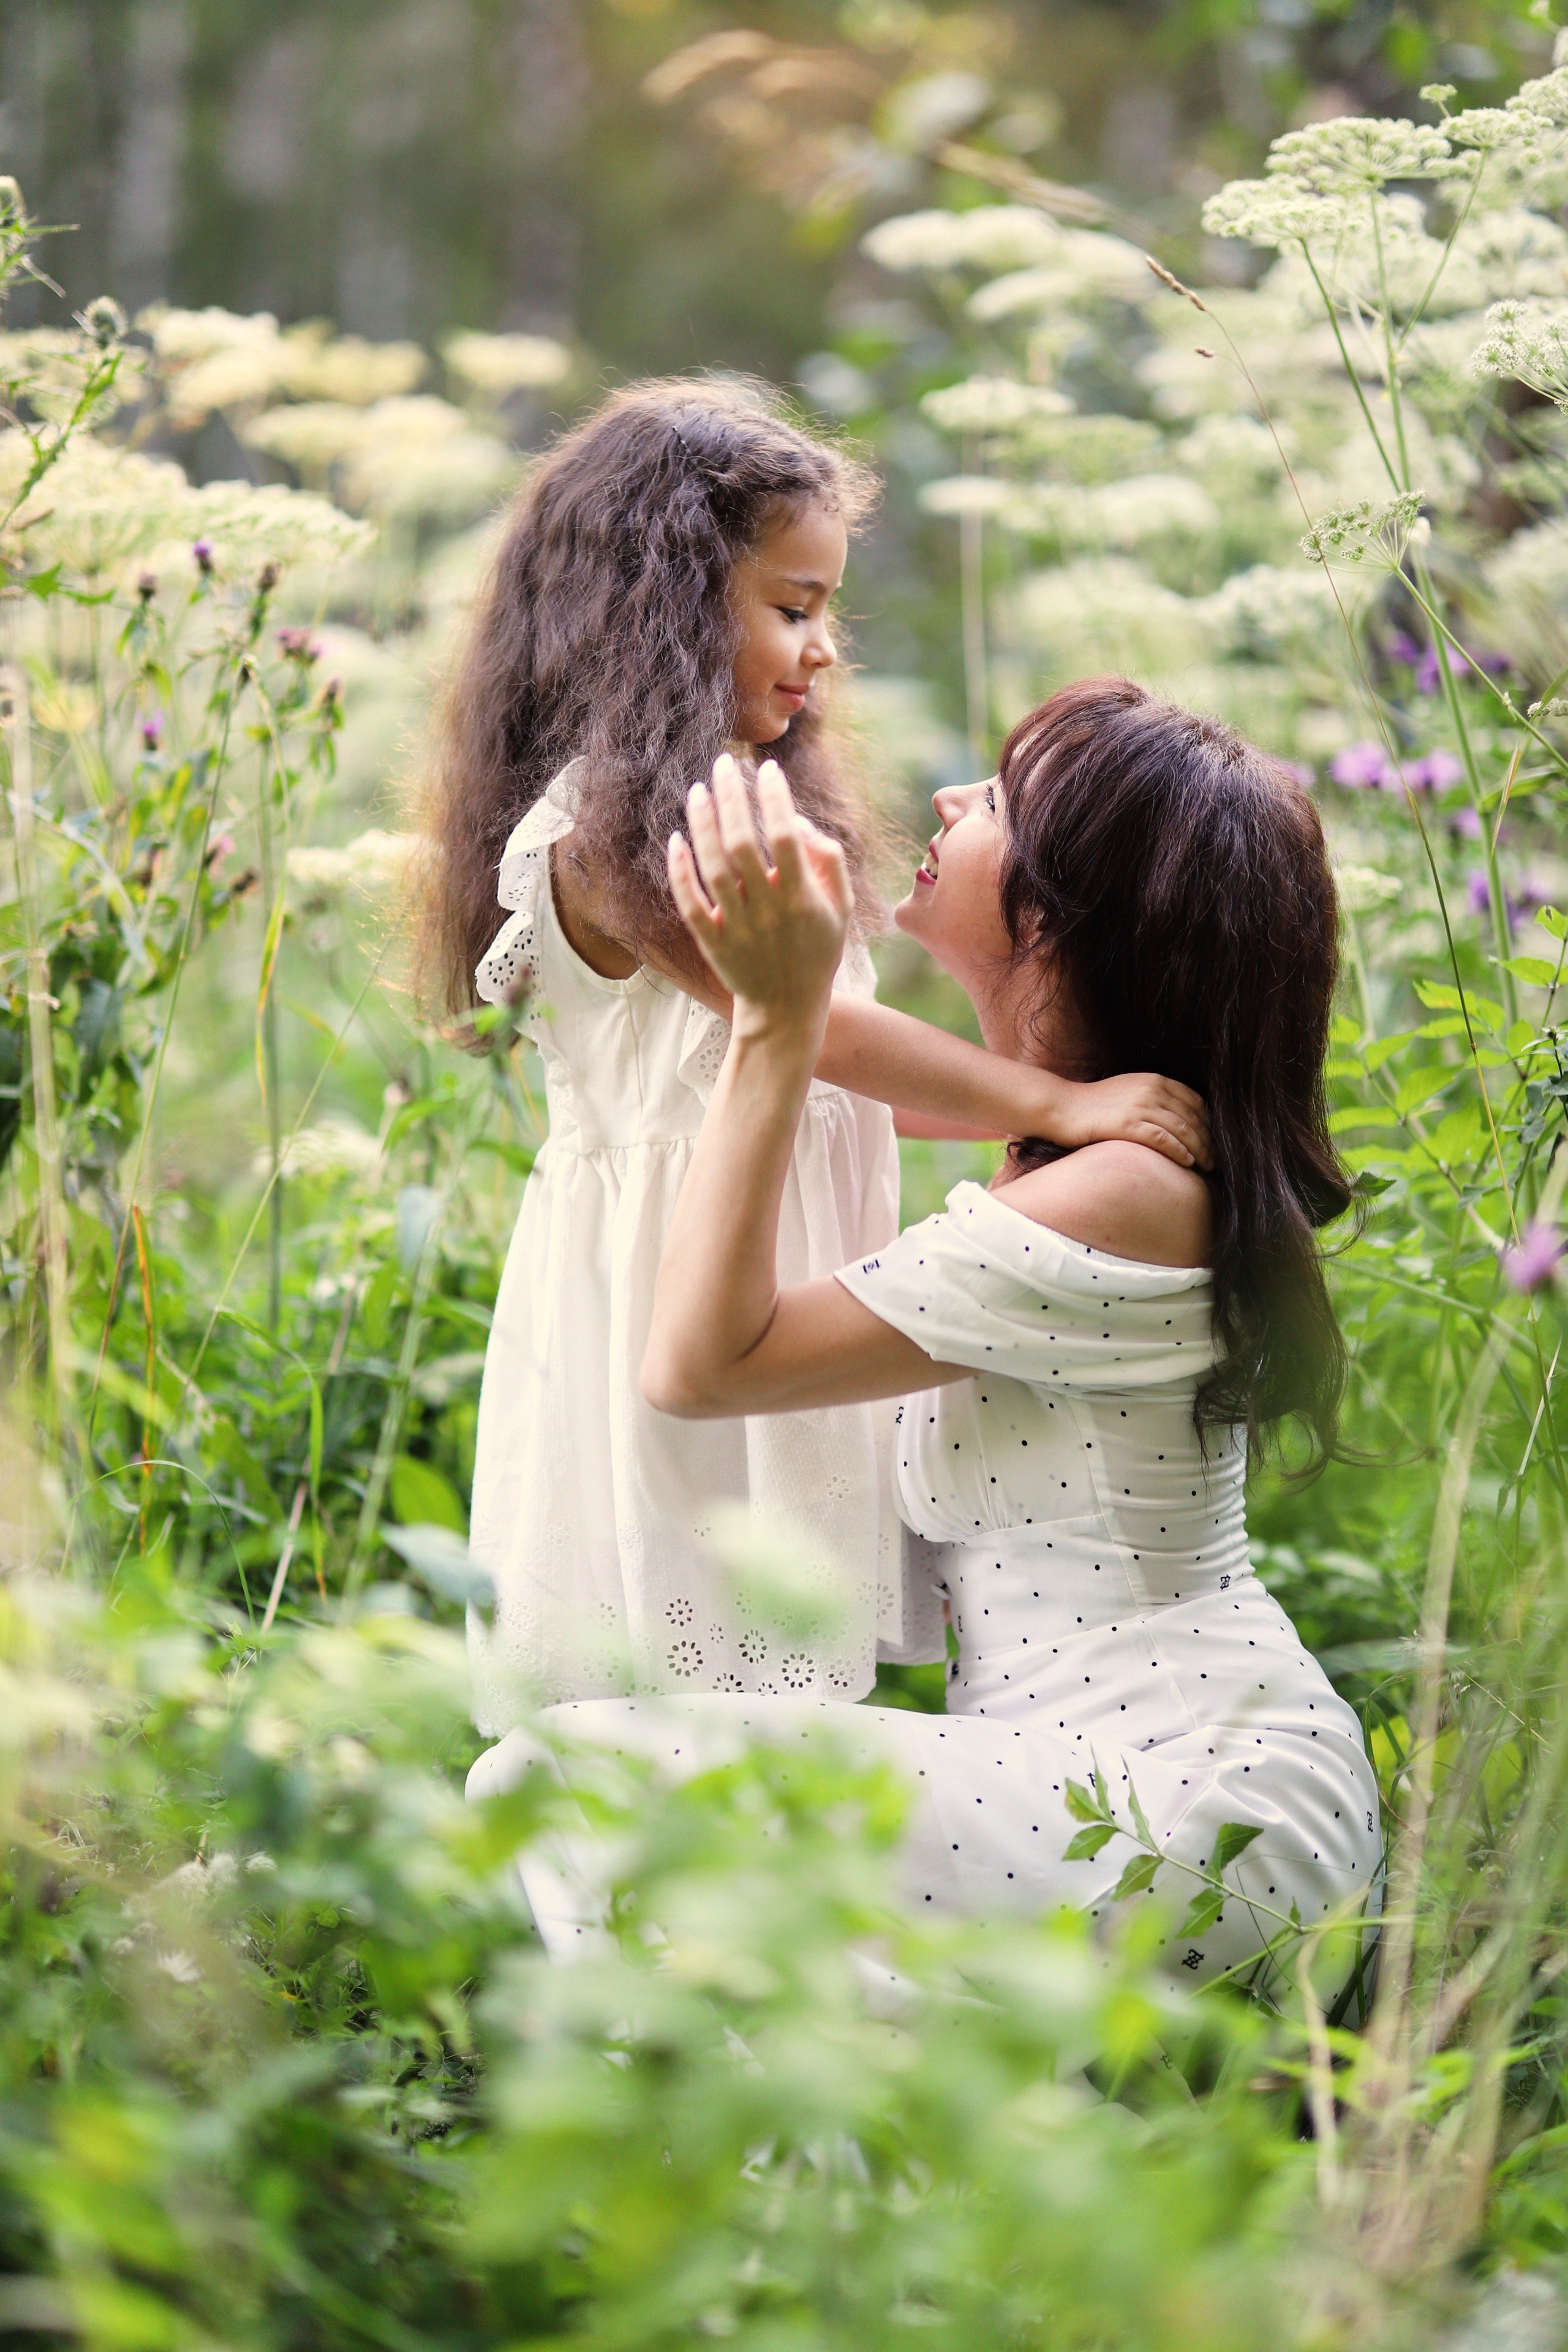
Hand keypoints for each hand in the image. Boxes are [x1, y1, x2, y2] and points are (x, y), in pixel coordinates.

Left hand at [669, 754, 850, 1041]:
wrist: (787, 1007)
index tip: (768, 768)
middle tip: (724, 764)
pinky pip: (690, 903)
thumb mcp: (841, 908)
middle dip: (732, 799)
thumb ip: (828, 860)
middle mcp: (768, 911)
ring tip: (698, 790)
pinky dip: (680, 871)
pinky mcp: (712, 942)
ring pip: (713, 869)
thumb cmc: (817, 950)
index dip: (776, 799)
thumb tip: (798, 819)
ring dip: (703, 825)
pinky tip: (677, 839)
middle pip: (743, 845)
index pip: (787, 837)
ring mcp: (737, 928)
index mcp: (802, 899)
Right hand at [1034, 1070, 1212, 1170]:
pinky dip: (1178, 1151)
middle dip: (1209, 1140)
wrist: (1062, 1106)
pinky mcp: (1127, 1124)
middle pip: (1193, 1118)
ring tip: (1206, 1166)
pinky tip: (1187, 1162)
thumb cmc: (1094, 1103)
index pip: (1196, 1102)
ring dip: (1199, 1150)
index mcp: (1155, 1080)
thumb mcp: (1129, 1091)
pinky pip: (1162, 1139)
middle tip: (1215, 1160)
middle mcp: (1152, 1090)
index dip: (1209, 1123)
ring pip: (1182, 1130)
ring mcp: (1139, 1106)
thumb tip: (1175, 1119)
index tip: (1213, 1141)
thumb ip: (1153, 1098)